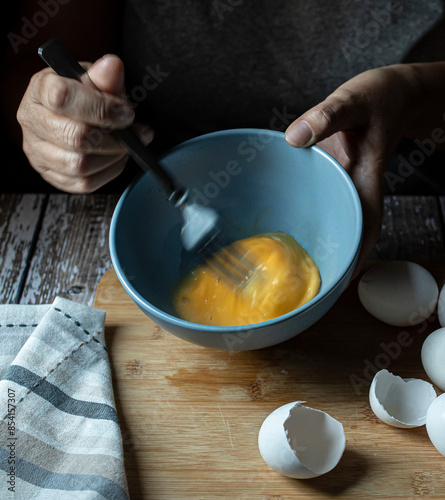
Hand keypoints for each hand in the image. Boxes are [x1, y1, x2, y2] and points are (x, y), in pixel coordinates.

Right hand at [17, 54, 152, 191]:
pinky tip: (115, 158)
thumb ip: (105, 76)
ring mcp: (38, 151)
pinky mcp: (51, 175)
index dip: (102, 108)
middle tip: (131, 132)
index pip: (64, 98)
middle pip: (76, 138)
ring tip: (125, 145)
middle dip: (114, 138)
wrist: (70, 114)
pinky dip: (109, 172)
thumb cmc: (83, 95)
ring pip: (81, 165)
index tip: (126, 112)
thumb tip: (113, 67)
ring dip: (113, 157)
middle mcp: (32, 121)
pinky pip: (85, 184)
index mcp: (40, 90)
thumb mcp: (94, 78)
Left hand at [285, 65, 415, 277]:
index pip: (364, 231)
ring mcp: (349, 186)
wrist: (396, 92)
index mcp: (366, 182)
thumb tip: (294, 138)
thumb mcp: (353, 101)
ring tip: (295, 267)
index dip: (353, 260)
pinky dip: (317, 218)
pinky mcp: (341, 177)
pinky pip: (329, 205)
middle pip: (349, 236)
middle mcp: (358, 190)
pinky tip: (296, 223)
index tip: (336, 284)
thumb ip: (326, 117)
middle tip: (307, 286)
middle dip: (333, 262)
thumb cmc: (381, 96)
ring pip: (339, 223)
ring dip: (325, 243)